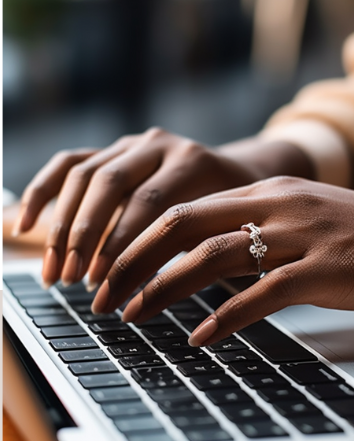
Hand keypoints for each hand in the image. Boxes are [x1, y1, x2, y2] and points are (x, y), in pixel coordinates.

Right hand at [15, 130, 312, 288]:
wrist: (244, 174)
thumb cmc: (240, 215)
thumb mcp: (231, 231)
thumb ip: (200, 251)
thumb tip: (161, 296)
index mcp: (193, 161)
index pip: (151, 205)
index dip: (126, 247)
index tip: (108, 286)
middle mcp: (159, 144)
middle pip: (109, 186)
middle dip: (87, 239)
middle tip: (74, 282)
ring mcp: (131, 143)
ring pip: (82, 177)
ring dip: (63, 227)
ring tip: (55, 272)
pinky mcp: (110, 148)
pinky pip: (67, 165)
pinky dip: (41, 193)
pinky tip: (22, 226)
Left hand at [90, 177, 353, 339]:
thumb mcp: (323, 227)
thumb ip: (275, 238)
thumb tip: (224, 271)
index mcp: (277, 192)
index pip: (185, 208)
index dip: (136, 238)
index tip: (107, 269)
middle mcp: (284, 205)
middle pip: (182, 225)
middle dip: (130, 261)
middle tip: (99, 294)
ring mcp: (306, 236)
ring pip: (211, 256)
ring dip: (161, 289)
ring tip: (132, 317)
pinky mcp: (330, 271)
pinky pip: (260, 294)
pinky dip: (222, 318)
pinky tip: (200, 338)